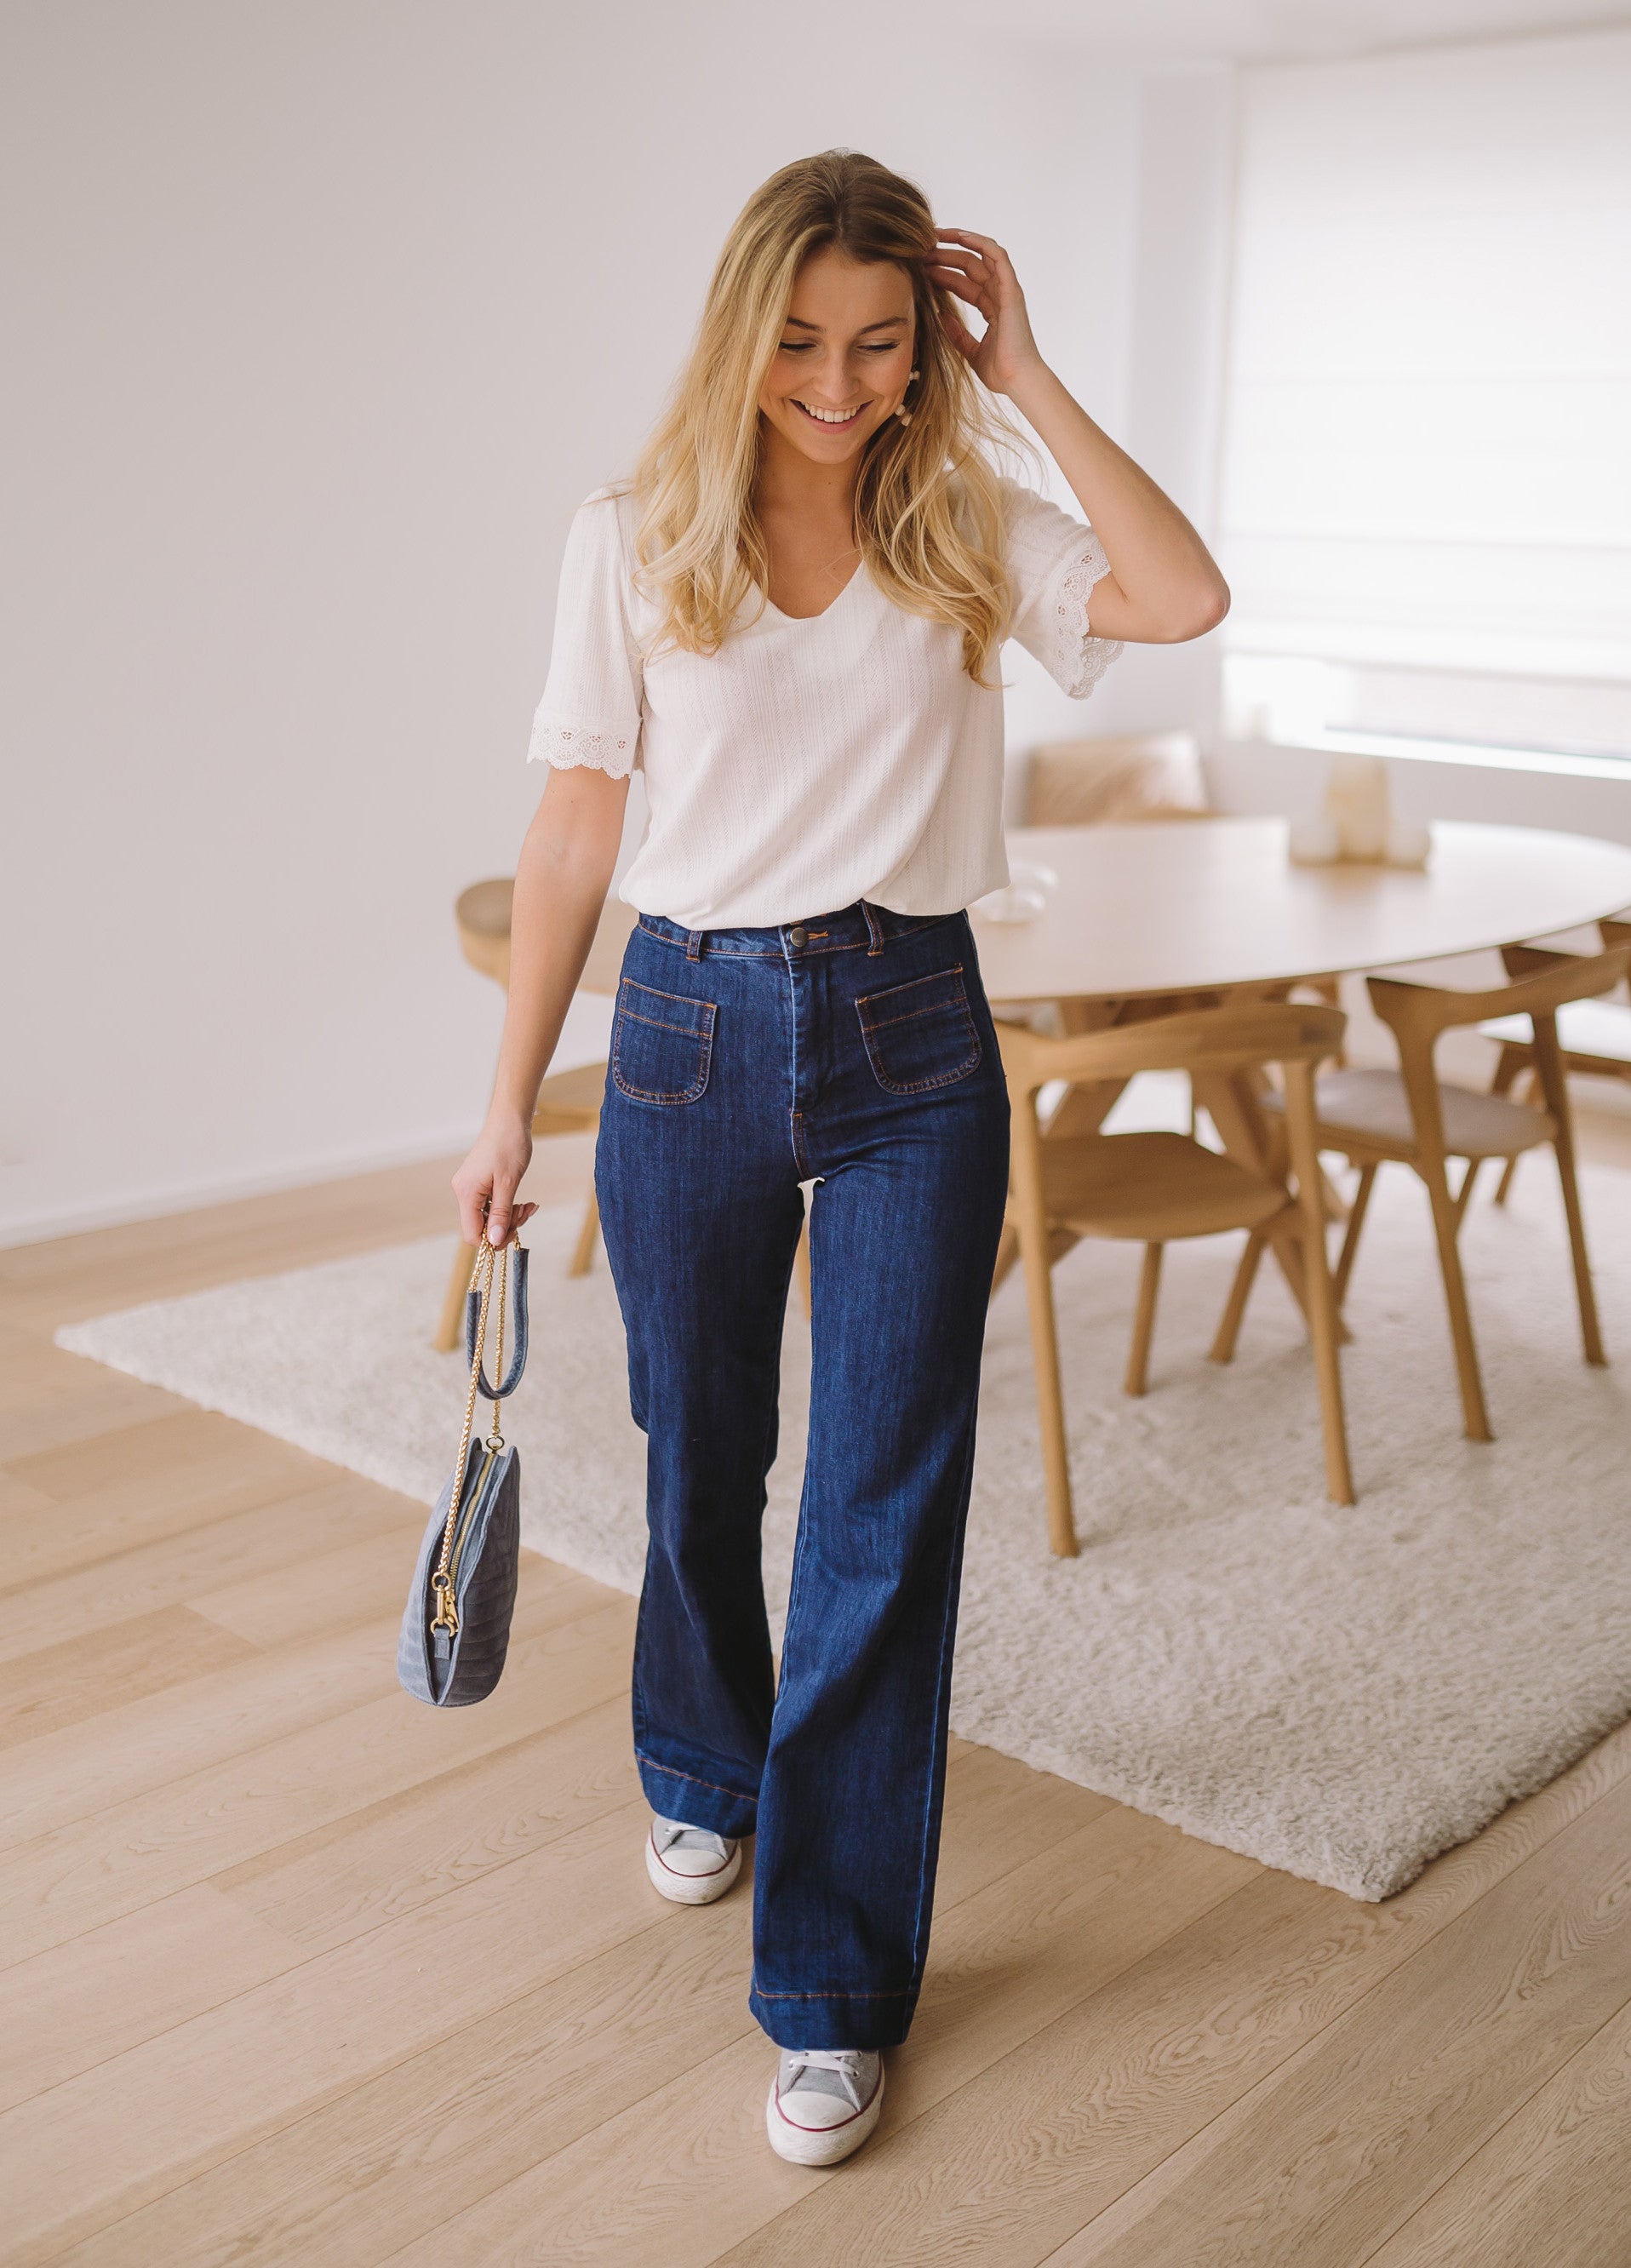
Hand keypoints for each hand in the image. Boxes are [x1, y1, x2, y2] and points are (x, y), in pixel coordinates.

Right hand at [452, 1114, 538, 1248]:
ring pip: (488, 1216)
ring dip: (509, 1215)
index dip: (493, 1239)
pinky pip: (490, 1204)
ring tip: (527, 1205)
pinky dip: (507, 1206)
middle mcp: (463, 1192)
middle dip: (506, 1225)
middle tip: (525, 1212)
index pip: (472, 1234)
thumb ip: (501, 1214)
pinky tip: (522, 1201)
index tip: (515, 1231)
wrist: (509, 1120)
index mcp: (466, 1193)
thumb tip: (494, 1240)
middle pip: (481, 1226)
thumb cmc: (509, 1147)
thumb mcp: (508, 1184)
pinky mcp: (477, 1183)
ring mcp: (470, 1187)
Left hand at [926, 230, 1045, 397]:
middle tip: (920, 250)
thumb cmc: (1000, 372)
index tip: (921, 268)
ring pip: (980, 256)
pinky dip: (980, 243)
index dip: (942, 272)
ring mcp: (1007, 290)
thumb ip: (957, 334)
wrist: (1018, 381)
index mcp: (991, 308)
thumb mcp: (970, 350)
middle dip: (944, 256)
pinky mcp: (1011, 290)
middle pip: (969, 266)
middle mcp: (1000, 295)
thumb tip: (941, 316)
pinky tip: (960, 236)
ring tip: (935, 236)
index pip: (964, 282)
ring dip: (958, 243)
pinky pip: (997, 257)